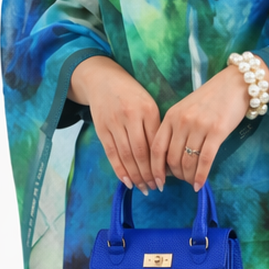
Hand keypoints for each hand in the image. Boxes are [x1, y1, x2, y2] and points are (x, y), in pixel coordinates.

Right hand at [69, 56, 160, 193]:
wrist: (103, 80)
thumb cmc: (132, 94)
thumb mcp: (149, 104)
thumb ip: (155, 127)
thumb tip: (165, 157)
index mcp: (148, 110)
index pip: (156, 143)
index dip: (161, 164)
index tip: (167, 178)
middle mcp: (131, 116)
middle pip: (141, 152)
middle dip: (149, 173)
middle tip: (155, 187)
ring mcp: (114, 123)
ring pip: (126, 155)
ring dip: (135, 175)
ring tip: (144, 188)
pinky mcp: (101, 129)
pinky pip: (111, 154)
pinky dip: (119, 170)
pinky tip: (127, 182)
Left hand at [151, 60, 268, 191]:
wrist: (235, 83)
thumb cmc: (210, 98)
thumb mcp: (185, 109)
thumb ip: (176, 130)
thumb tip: (170, 160)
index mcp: (171, 116)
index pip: (156, 148)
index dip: (155, 169)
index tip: (158, 182)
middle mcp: (182, 121)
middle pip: (172, 158)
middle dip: (176, 175)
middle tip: (182, 180)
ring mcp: (200, 126)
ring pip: (188, 161)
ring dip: (189, 177)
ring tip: (192, 182)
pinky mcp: (217, 131)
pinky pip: (205, 160)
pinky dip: (201, 176)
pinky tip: (200, 184)